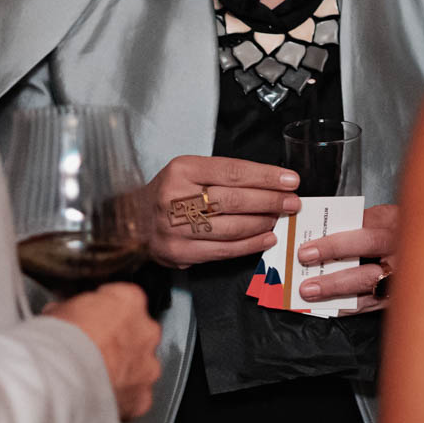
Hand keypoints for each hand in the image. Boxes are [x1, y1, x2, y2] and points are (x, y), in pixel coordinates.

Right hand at [43, 282, 162, 420]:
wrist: (62, 378)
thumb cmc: (61, 342)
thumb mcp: (60, 309)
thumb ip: (73, 309)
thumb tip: (64, 313)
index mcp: (129, 301)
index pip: (125, 299)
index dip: (106, 311)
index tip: (94, 320)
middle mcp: (146, 331)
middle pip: (138, 333)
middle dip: (121, 342)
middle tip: (96, 350)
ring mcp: (147, 365)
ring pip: (141, 366)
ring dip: (125, 370)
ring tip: (96, 377)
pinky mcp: (142, 396)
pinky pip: (136, 396)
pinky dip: (123, 397)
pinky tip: (102, 396)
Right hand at [142, 155, 299, 268]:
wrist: (131, 220)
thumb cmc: (169, 192)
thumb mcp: (188, 171)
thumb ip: (222, 175)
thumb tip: (269, 183)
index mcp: (182, 170)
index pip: (232, 172)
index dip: (266, 177)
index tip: (290, 180)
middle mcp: (176, 197)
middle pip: (234, 200)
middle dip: (270, 201)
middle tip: (292, 202)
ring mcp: (176, 228)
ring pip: (231, 227)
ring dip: (263, 224)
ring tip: (280, 219)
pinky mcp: (179, 253)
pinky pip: (223, 250)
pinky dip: (249, 245)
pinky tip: (266, 238)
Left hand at [297, 203, 399, 311]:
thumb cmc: (399, 236)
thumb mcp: (384, 220)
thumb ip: (360, 223)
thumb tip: (324, 232)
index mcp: (394, 220)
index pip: (363, 222)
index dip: (336, 232)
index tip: (308, 243)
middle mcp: (401, 244)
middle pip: (368, 244)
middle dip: (333, 250)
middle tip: (305, 258)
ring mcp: (403, 272)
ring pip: (368, 279)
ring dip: (335, 286)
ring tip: (309, 291)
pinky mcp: (399, 296)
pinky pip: (371, 303)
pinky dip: (347, 306)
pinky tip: (328, 305)